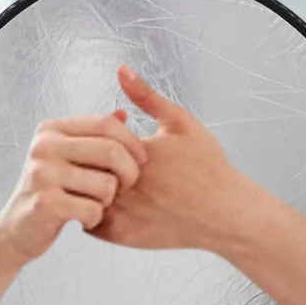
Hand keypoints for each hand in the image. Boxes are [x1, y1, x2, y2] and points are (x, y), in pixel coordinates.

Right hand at [0, 111, 148, 263]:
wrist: (16, 229)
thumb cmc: (48, 192)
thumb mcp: (66, 157)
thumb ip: (93, 136)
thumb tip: (121, 114)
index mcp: (50, 130)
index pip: (106, 124)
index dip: (132, 142)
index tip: (139, 161)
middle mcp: (43, 147)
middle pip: (111, 150)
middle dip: (129, 173)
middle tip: (124, 188)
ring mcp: (42, 174)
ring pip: (106, 184)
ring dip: (108, 201)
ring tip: (92, 204)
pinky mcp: (44, 203)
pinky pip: (93, 210)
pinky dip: (94, 218)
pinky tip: (81, 219)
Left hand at [91, 67, 248, 251]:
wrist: (225, 213)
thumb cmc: (207, 165)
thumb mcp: (180, 123)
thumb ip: (146, 97)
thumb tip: (121, 69)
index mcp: (132, 154)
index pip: (90, 140)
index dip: (95, 138)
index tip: (107, 140)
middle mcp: (122, 184)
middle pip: (81, 167)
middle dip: (83, 162)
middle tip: (93, 161)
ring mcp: (120, 212)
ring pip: (80, 196)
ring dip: (83, 187)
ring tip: (96, 180)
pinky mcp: (120, 235)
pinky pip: (87, 221)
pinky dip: (89, 211)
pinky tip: (104, 201)